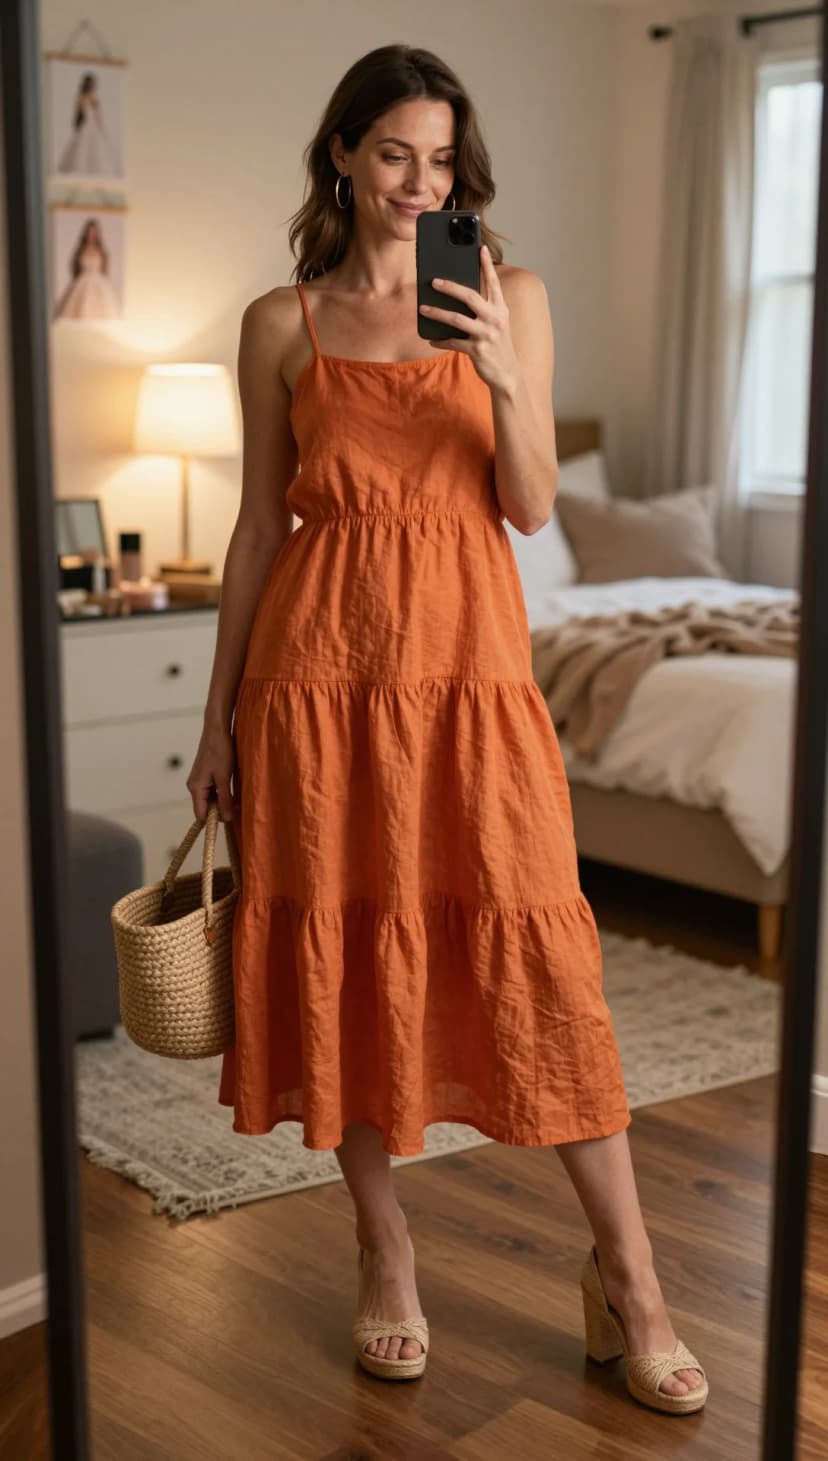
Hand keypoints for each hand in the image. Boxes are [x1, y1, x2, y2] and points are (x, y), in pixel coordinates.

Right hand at [186, 722, 236, 822]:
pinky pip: (212, 790)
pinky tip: (233, 791)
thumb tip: (226, 819)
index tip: (230, 820)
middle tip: (239, 809)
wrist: (217, 730)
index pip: (200, 814)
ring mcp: (198, 780)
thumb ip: (224, 799)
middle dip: (221, 811)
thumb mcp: (224, 778)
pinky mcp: (205, 775)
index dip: (214, 820)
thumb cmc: (220, 751)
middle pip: (205, 808)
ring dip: (223, 802)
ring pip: (210, 799)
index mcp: (195, 788)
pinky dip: (222, 793)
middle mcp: (194, 786)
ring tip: (238, 801)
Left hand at [418, 244, 520, 393]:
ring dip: (437, 313)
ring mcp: (486, 335)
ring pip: (457, 319)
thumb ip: (484, 309)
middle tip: (434, 281)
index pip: (493, 282)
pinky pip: (453, 342)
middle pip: (470, 297)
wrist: (508, 374)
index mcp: (501, 309)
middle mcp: (495, 319)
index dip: (486, 265)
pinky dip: (440, 341)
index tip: (479, 248)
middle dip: (450, 287)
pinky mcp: (477, 351)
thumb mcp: (497, 324)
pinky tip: (430, 339)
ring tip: (423, 308)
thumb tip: (458, 296)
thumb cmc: (497, 345)